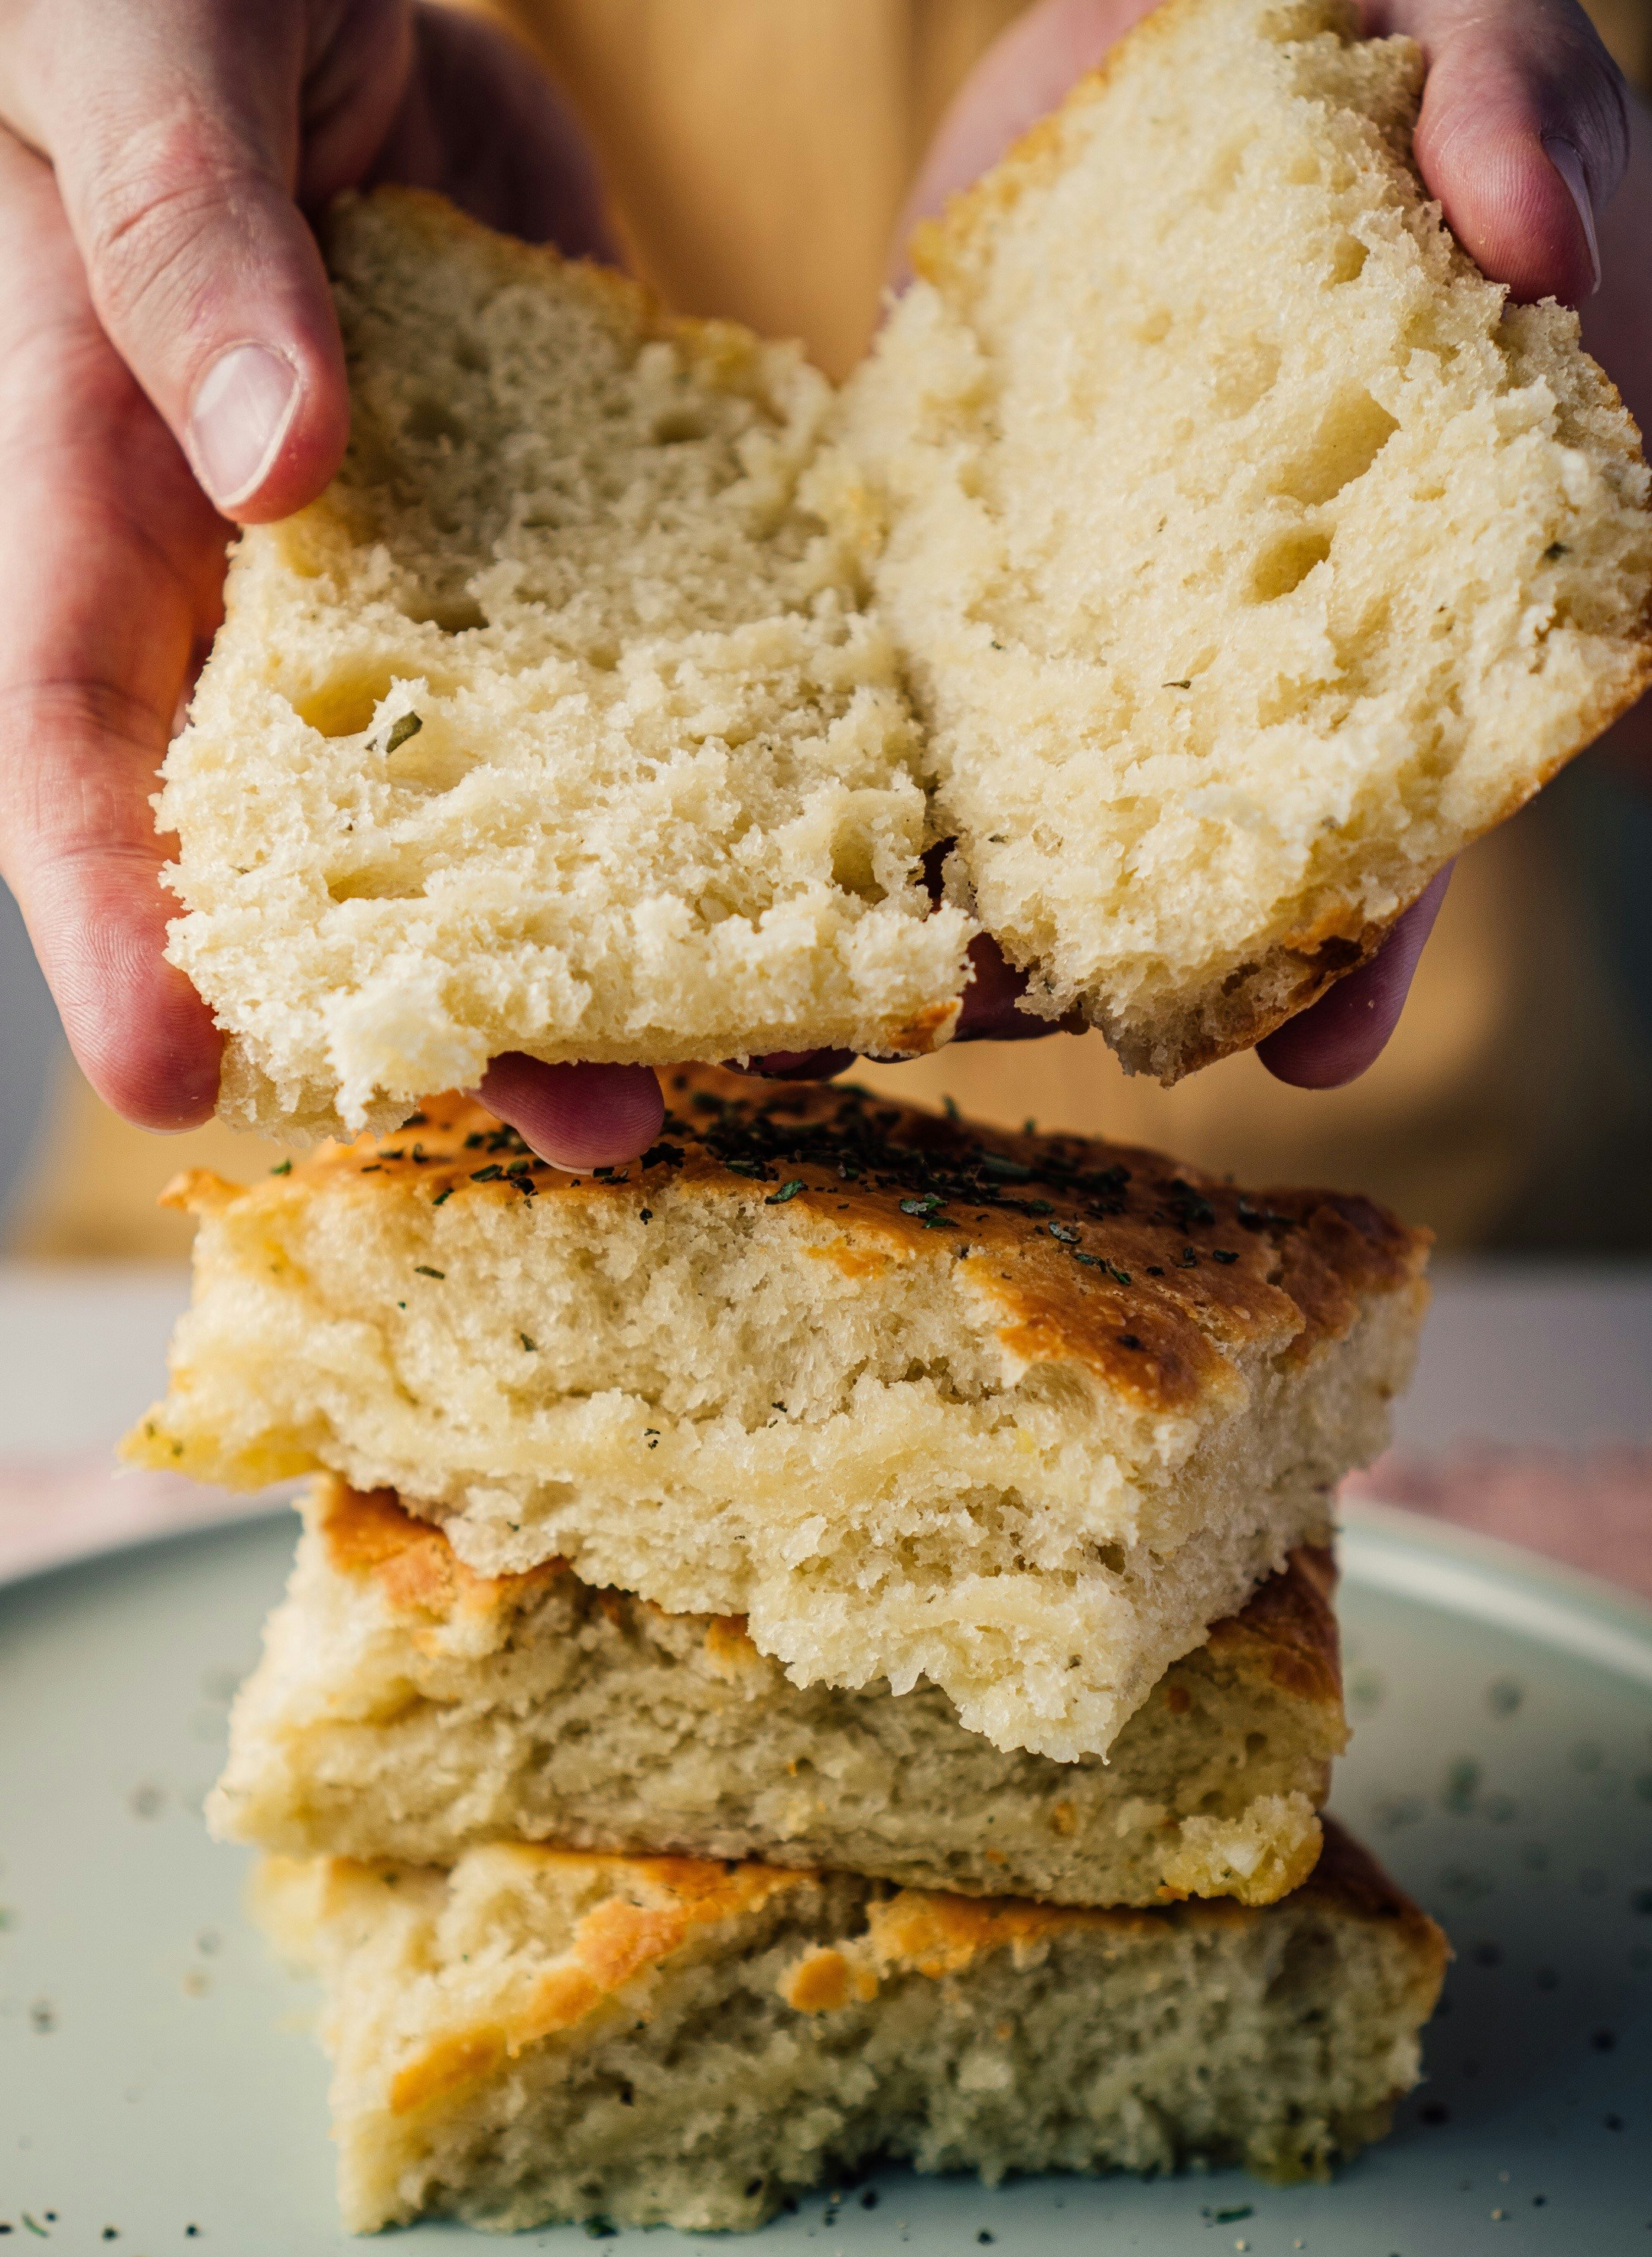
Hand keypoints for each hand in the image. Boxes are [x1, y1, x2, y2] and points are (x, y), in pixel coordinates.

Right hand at [0, 1, 634, 1164]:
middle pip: (323, 860)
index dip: (113, 935)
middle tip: (575, 1123)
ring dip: (611, 942)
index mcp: (102, 514)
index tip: (177, 1077)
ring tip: (734, 1058)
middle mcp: (260, 600)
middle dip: (442, 1007)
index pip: (73, 762)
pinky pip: (624, 679)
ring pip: (496, 810)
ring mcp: (421, 589)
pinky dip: (711, 777)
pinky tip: (816, 864)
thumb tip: (277, 462)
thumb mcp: (146, 74)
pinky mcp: (551, 544)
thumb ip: (189, 251)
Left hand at [898, 0, 1639, 1093]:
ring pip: (1029, 808)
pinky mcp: (948, 564)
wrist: (1158, 31)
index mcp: (1408, 574)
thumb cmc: (1354, 24)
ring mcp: (1087, 620)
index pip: (1409, 781)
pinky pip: (891, 697)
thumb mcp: (1465, 26)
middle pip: (1200, 852)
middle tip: (1020, 1058)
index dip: (1372, 924)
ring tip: (841, 1013)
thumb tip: (1538, 253)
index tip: (1312, 1046)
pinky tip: (746, 846)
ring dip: (942, 920)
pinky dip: (828, 782)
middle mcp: (1245, 640)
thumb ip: (1515, 119)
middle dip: (1109, 974)